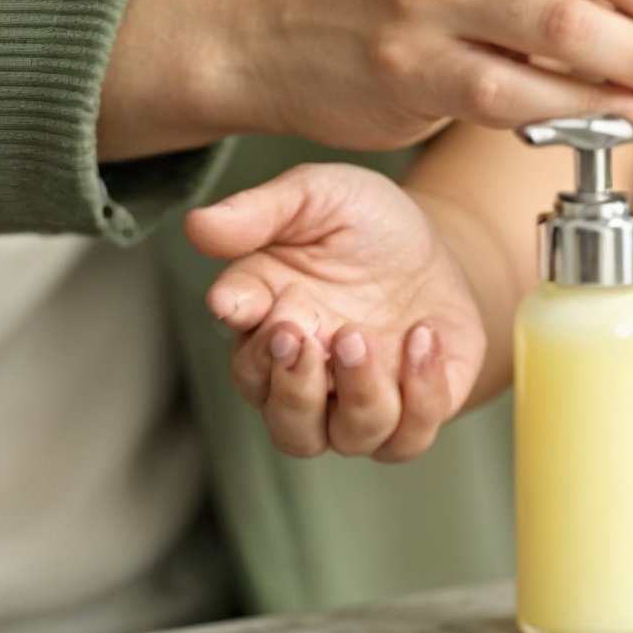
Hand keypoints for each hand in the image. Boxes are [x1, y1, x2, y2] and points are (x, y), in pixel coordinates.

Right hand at [184, 164, 490, 461]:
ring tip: (363, 333)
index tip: (263, 308)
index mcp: (272, 335)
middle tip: (306, 334)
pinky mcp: (419, 406)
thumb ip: (260, 211)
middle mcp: (314, 382)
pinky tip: (423, 334)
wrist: (433, 241)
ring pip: (348, 437)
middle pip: (290, 425)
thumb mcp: (315, 195)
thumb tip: (198, 224)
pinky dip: (421, 393)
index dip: (256, 349)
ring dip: (358, 394)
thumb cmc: (361, 222)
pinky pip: (412, 432)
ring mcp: (365, 401)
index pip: (250, 367)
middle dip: (295, 388)